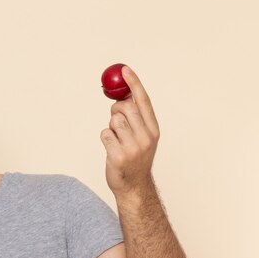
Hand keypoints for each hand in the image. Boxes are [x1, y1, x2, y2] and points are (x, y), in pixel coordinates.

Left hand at [100, 66, 159, 197]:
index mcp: (154, 130)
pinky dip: (105, 139)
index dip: (134, 83)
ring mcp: (132, 148)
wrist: (134, 187)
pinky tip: (111, 149)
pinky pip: (104, 134)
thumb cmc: (135, 159)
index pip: (144, 101)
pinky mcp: (118, 156)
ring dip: (111, 128)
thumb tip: (122, 95)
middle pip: (125, 108)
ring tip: (117, 140)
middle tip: (116, 119)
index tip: (125, 70)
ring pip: (113, 121)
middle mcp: (146, 137)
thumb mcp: (142, 137)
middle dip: (116, 110)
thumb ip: (135, 117)